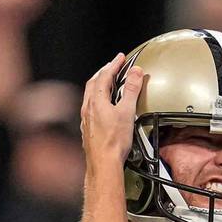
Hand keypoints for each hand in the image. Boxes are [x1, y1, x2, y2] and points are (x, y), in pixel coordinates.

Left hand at [80, 54, 143, 170]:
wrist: (103, 163)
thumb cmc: (113, 142)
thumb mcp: (127, 112)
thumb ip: (131, 90)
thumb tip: (135, 73)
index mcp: (96, 101)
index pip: (104, 76)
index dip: (113, 65)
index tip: (120, 58)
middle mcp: (88, 108)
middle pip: (93, 83)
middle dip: (104, 72)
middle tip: (113, 67)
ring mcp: (86, 119)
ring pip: (90, 96)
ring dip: (99, 85)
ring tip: (107, 83)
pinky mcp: (87, 129)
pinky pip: (90, 108)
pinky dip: (96, 100)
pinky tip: (101, 107)